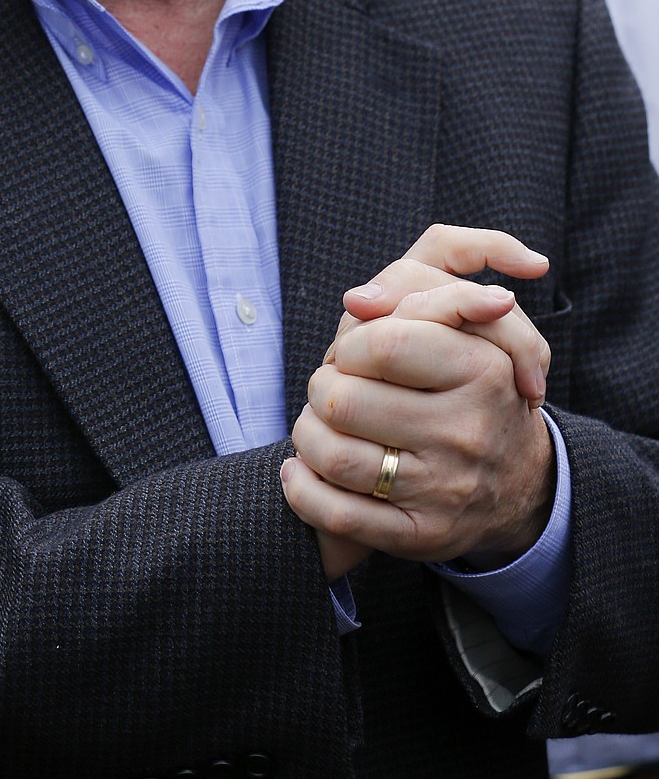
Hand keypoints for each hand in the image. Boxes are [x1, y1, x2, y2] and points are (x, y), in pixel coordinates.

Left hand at [282, 226, 554, 580]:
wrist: (521, 482)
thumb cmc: (474, 385)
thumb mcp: (470, 323)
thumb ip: (419, 288)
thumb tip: (358, 300)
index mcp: (481, 371)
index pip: (381, 344)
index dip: (349, 344)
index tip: (354, 351)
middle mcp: (466, 433)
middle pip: (342, 401)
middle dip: (321, 388)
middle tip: (332, 389)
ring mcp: (443, 489)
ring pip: (331, 456)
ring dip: (306, 436)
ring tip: (318, 425)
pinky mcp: (420, 535)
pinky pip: (338, 517)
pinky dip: (302, 490)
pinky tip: (301, 471)